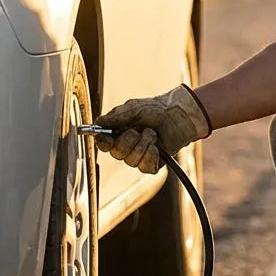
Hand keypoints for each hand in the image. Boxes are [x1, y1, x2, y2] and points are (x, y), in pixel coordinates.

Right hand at [95, 84, 210, 173]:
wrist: (177, 114)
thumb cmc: (155, 109)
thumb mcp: (132, 109)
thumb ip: (115, 118)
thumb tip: (98, 123)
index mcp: (118, 133)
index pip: (103, 144)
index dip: (103, 142)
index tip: (105, 136)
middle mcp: (126, 147)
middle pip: (117, 154)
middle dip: (128, 140)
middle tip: (138, 130)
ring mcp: (138, 157)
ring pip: (131, 160)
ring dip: (144, 143)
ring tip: (152, 133)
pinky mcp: (151, 164)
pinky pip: (144, 166)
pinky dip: (152, 154)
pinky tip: (157, 146)